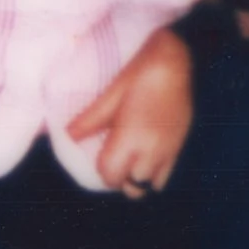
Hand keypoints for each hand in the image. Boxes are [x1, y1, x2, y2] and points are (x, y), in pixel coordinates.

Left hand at [68, 26, 193, 196]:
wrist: (176, 60)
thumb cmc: (139, 73)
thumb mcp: (111, 95)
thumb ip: (90, 121)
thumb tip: (68, 136)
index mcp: (131, 139)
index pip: (111, 176)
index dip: (102, 171)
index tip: (99, 156)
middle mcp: (151, 151)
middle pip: (132, 188)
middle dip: (120, 178)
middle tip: (114, 159)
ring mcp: (169, 150)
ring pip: (151, 186)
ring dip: (138, 178)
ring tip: (132, 159)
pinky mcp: (180, 145)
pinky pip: (166, 175)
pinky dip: (154, 173)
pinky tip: (147, 154)